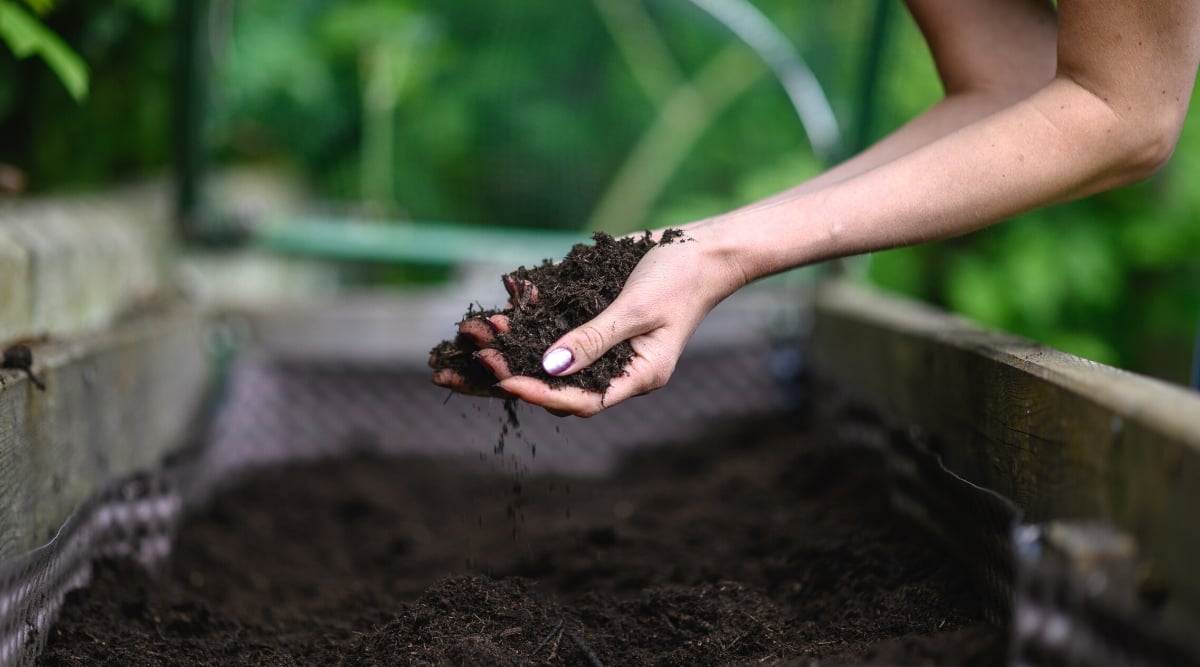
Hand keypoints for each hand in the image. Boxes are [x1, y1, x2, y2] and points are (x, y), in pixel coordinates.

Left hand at [494, 223, 745, 416]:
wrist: (703, 247)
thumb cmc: (681, 279)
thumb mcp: (637, 308)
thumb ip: (595, 337)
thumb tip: (550, 366)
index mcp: (637, 375)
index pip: (581, 401)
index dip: (539, 394)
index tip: (503, 379)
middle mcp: (617, 365)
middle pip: (558, 385)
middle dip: (513, 374)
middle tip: (476, 359)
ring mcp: (604, 343)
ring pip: (550, 356)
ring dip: (514, 344)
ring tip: (478, 331)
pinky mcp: (594, 319)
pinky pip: (556, 325)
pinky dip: (530, 315)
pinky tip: (507, 301)